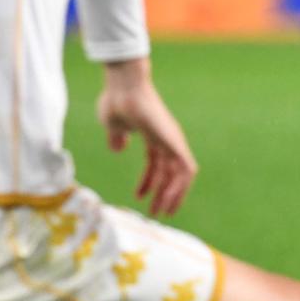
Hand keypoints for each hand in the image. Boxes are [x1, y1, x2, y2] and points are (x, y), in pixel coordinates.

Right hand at [95, 59, 197, 217]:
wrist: (124, 88)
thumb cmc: (116, 101)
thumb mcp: (113, 125)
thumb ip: (117, 137)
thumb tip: (118, 148)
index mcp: (153, 136)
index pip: (156, 164)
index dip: (149, 182)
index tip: (140, 197)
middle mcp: (166, 140)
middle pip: (170, 172)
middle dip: (163, 193)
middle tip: (156, 212)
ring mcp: (173, 141)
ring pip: (181, 175)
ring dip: (173, 195)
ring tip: (162, 212)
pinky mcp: (176, 142)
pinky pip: (186, 170)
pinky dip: (180, 187)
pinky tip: (167, 200)